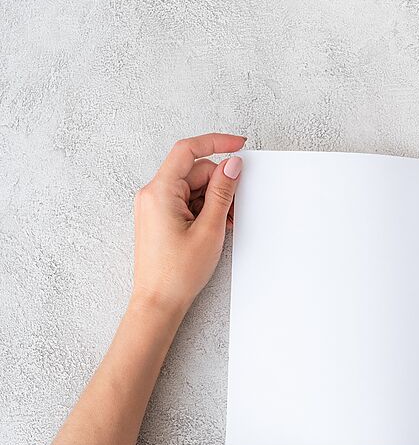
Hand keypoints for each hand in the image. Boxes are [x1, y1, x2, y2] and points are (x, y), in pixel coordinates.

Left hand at [132, 133, 245, 314]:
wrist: (158, 302)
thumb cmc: (178, 272)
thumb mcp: (210, 228)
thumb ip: (222, 192)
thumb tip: (232, 165)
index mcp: (160, 191)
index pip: (188, 150)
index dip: (216, 143)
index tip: (239, 145)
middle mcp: (152, 193)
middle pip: (194, 171)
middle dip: (219, 184)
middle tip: (235, 208)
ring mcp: (154, 206)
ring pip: (192, 187)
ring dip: (214, 200)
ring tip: (224, 225)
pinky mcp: (159, 217)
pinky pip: (186, 201)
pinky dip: (204, 209)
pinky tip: (215, 227)